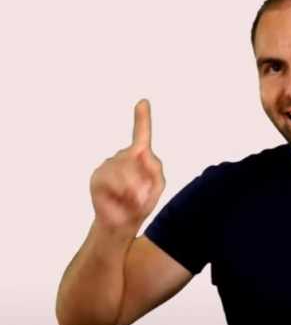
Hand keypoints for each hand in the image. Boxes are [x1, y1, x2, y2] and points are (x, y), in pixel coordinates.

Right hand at [90, 99, 164, 234]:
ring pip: (124, 169)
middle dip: (143, 180)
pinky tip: (119, 200)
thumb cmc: (141, 203)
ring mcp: (109, 164)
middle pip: (137, 156)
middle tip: (142, 198)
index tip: (143, 102)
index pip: (142, 135)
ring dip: (132, 190)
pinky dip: (120, 192)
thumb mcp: (157, 186)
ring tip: (131, 201)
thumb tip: (141, 153)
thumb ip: (155, 168)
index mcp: (140, 158)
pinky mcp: (98, 176)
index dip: (142, 118)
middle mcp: (123, 156)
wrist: (122, 223)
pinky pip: (111, 179)